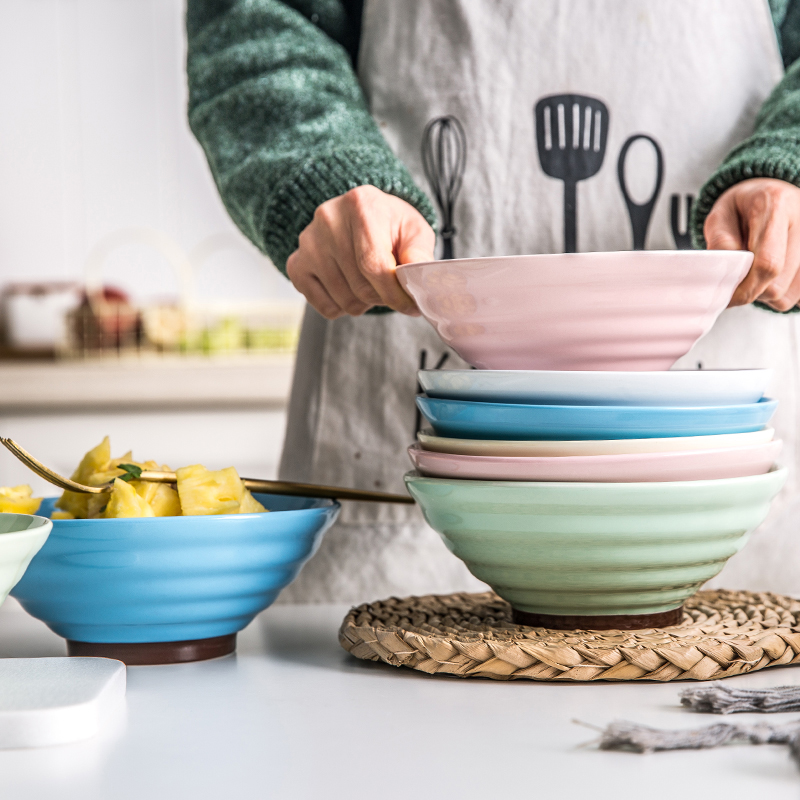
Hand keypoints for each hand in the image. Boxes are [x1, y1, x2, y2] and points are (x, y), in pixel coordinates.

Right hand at [286, 186, 433, 318]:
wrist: (360, 216)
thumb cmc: (390, 226)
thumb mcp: (414, 231)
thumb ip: (419, 254)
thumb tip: (418, 277)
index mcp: (361, 204)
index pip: (375, 266)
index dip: (395, 294)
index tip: (410, 306)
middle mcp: (328, 219)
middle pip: (361, 287)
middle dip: (383, 297)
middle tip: (391, 289)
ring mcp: (308, 242)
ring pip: (344, 300)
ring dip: (364, 303)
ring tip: (370, 284)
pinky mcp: (296, 264)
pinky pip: (324, 306)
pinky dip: (342, 306)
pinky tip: (350, 287)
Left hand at [704, 178, 799, 310]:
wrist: (769, 193)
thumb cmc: (741, 207)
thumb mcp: (719, 217)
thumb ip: (720, 244)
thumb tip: (730, 275)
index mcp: (775, 206)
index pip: (767, 263)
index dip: (746, 288)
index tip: (728, 297)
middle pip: (777, 284)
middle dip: (751, 291)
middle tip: (737, 279)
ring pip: (788, 294)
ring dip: (765, 293)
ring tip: (755, 271)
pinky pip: (796, 294)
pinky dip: (780, 294)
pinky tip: (771, 275)